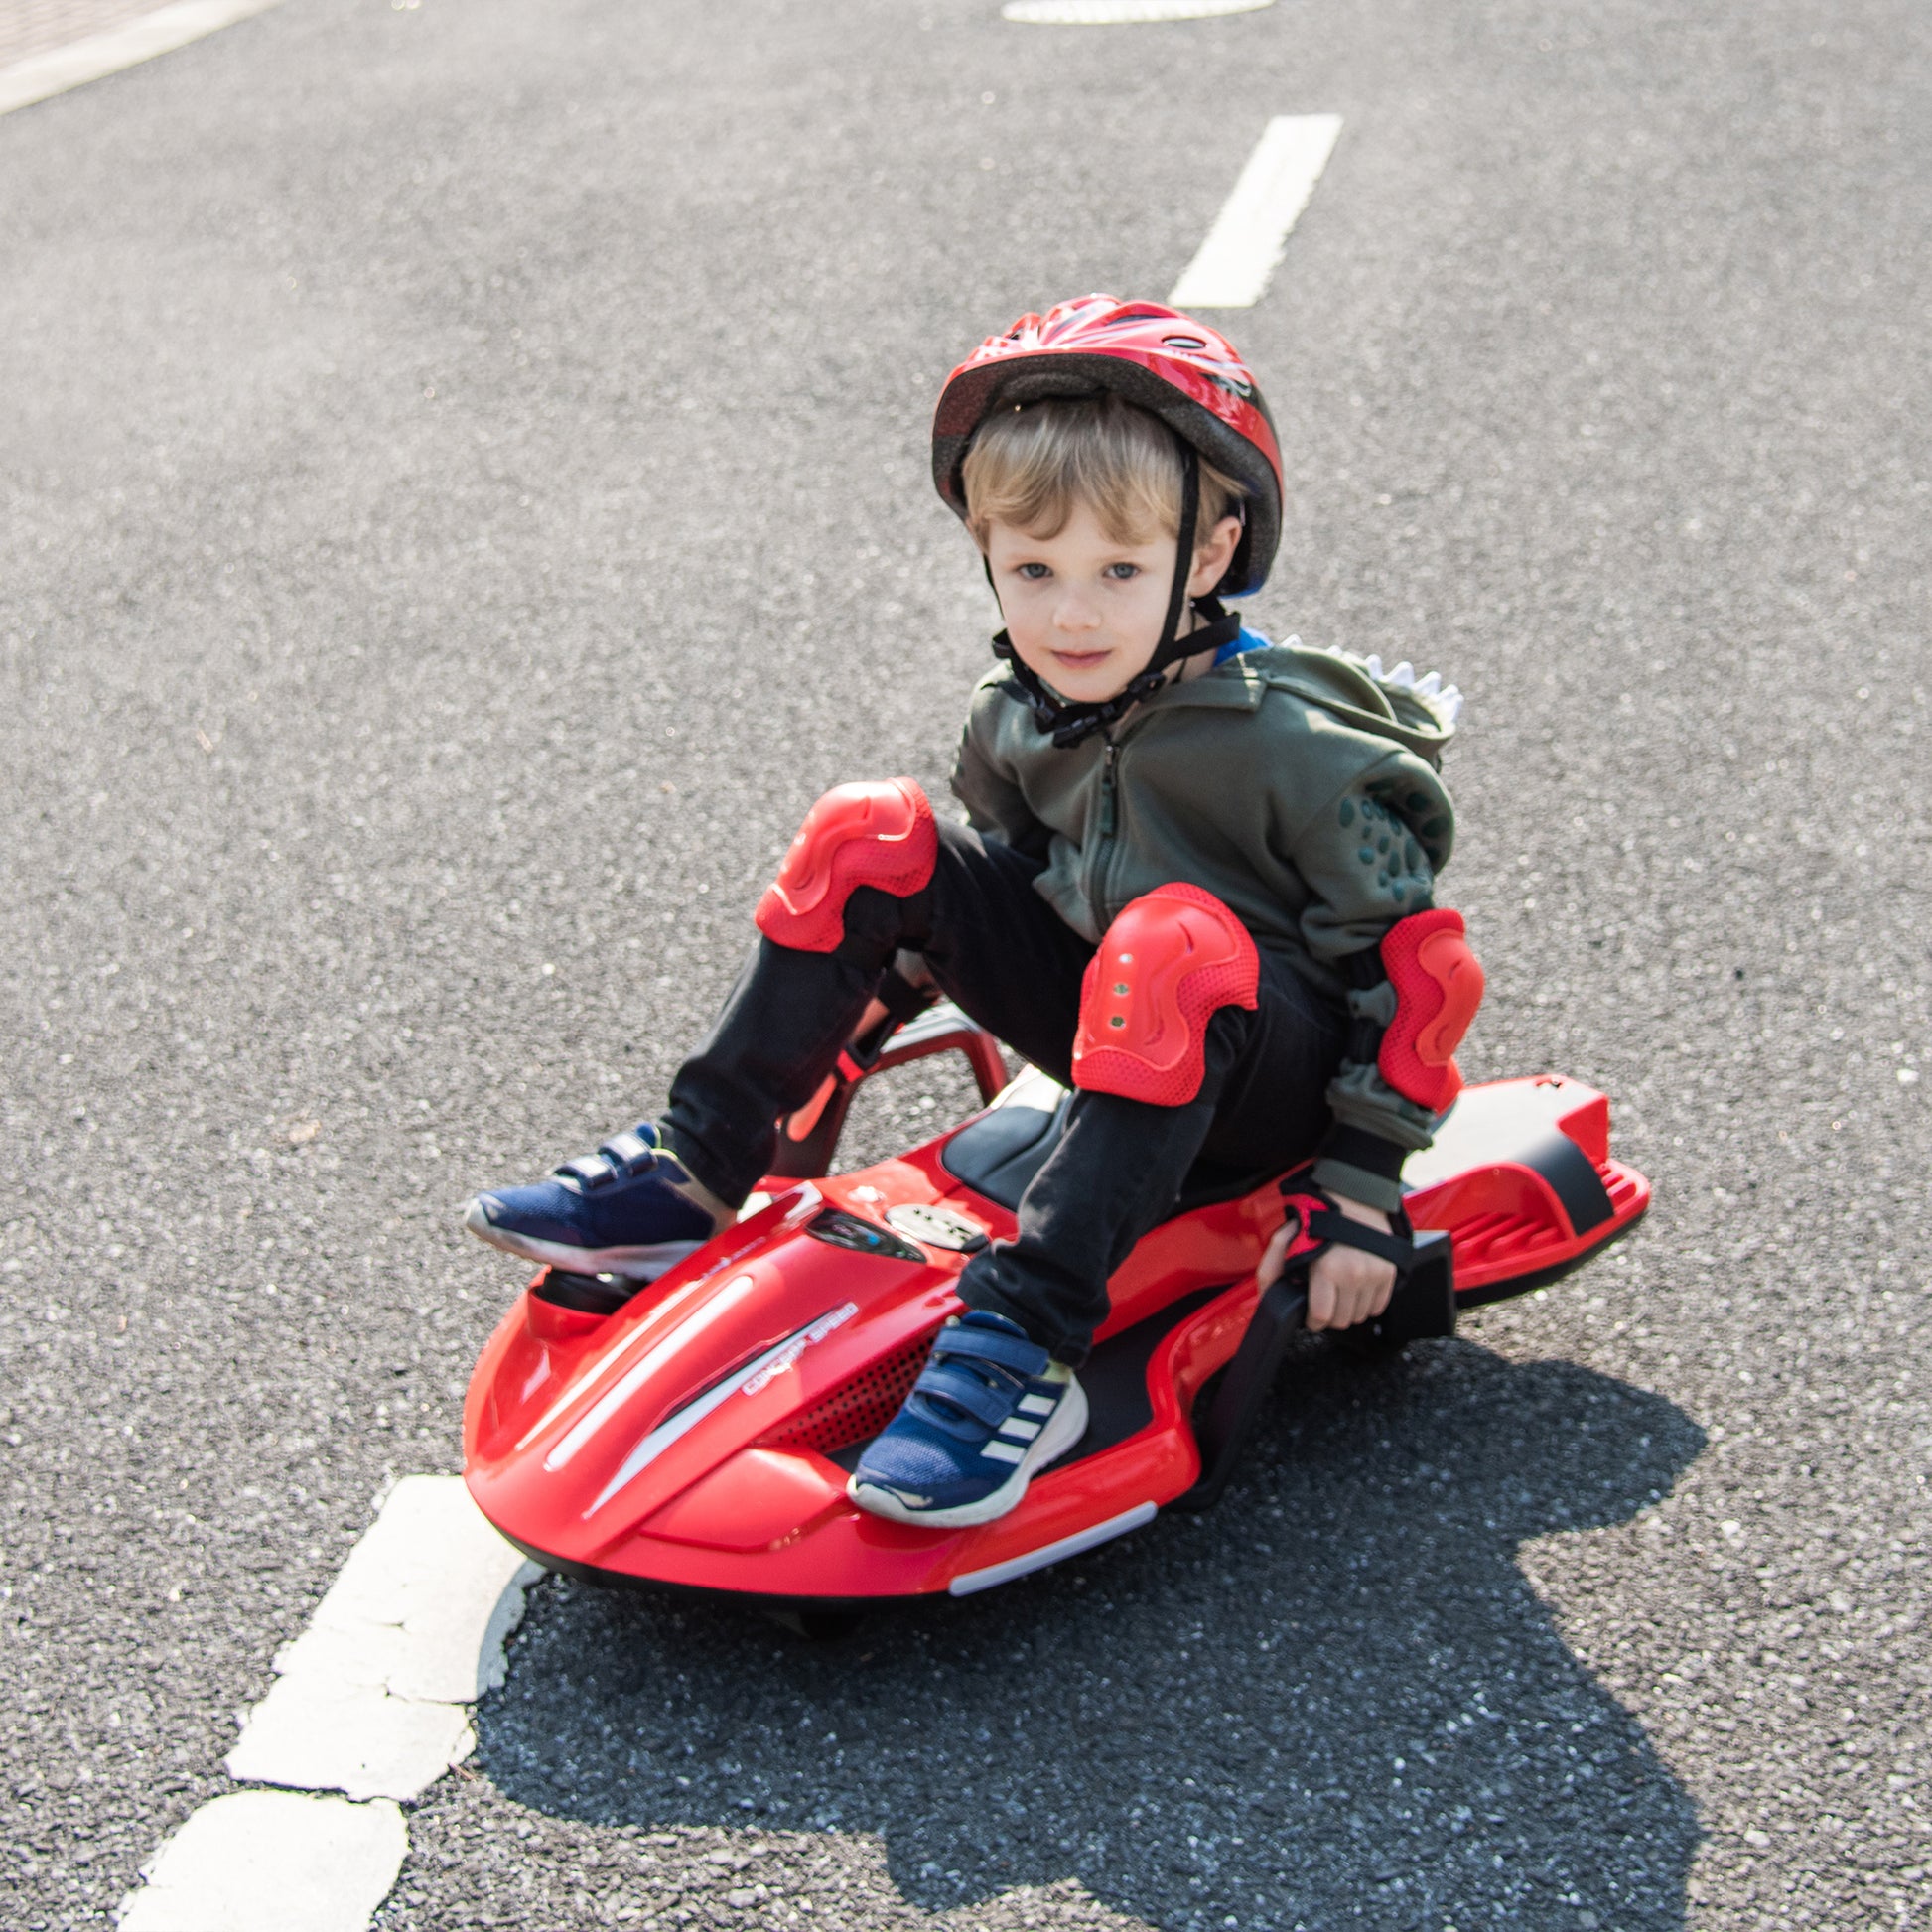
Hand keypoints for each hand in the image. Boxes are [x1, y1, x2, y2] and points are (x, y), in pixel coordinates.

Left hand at [1258, 1191, 1396, 1332]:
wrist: (1353, 1195)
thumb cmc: (1319, 1216)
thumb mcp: (1286, 1238)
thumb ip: (1271, 1269)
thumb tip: (1267, 1298)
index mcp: (1328, 1268)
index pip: (1322, 1318)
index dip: (1312, 1320)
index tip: (1310, 1315)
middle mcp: (1355, 1274)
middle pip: (1342, 1321)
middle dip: (1329, 1316)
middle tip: (1323, 1301)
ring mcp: (1375, 1274)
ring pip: (1360, 1316)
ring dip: (1347, 1310)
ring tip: (1338, 1291)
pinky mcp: (1389, 1273)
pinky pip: (1378, 1307)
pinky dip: (1366, 1303)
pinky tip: (1354, 1289)